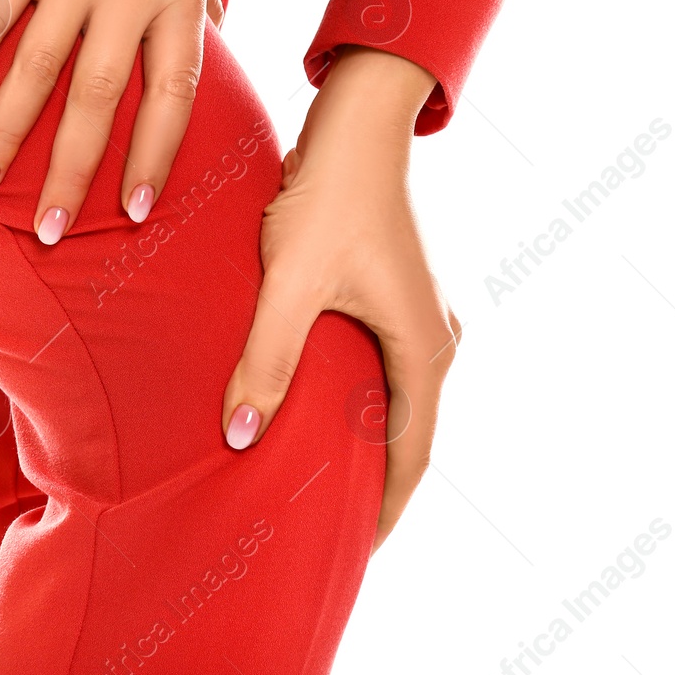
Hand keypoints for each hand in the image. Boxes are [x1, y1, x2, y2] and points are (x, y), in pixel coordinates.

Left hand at [219, 46, 462, 553]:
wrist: (357, 121)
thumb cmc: (329, 196)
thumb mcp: (292, 281)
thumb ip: (267, 358)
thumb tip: (238, 435)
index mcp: (423, 348)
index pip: (411, 455)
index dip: (385, 509)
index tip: (354, 552)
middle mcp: (436, 336)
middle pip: (409, 433)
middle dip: (375, 482)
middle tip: (333, 526)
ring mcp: (423, 312)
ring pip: (399, 398)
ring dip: (369, 439)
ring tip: (326, 476)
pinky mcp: (400, 291)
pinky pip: (388, 366)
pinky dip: (363, 398)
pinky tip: (324, 406)